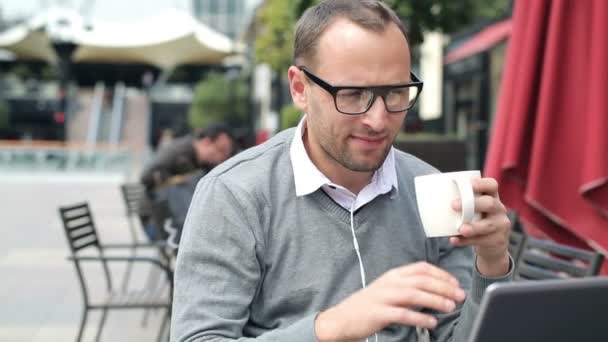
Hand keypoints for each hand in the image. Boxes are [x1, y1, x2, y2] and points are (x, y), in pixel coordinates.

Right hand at [314, 262, 465, 341]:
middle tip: (460, 296)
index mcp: (393, 275)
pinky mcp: (378, 313)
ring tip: (450, 307)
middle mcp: (389, 283)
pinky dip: (420, 318)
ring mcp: (383, 297)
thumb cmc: (368, 306)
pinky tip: (432, 322)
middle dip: (444, 287)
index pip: (421, 268)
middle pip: (421, 280)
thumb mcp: (388, 291)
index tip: (455, 283)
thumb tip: (435, 291)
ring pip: (414, 294)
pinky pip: (403, 314)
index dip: (441, 274)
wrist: (342, 319)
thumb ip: (409, 288)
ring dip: (435, 300)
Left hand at [450, 177, 510, 276]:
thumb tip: (432, 195)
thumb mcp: (475, 209)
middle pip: (490, 203)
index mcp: (492, 197)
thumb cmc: (477, 220)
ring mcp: (500, 225)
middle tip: (453, 205)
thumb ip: (462, 202)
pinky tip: (454, 240)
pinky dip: (465, 241)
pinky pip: (481, 240)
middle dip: (473, 204)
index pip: (492, 185)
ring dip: (473, 227)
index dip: (482, 184)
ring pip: (488, 225)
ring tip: (460, 228)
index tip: (469, 184)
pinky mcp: (497, 240)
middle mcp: (499, 209)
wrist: (493, 245)